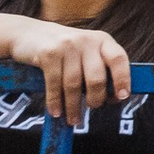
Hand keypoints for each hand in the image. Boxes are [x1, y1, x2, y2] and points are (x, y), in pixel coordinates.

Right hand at [7, 17, 130, 119]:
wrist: (30, 34)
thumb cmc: (66, 49)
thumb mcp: (87, 51)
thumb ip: (100, 67)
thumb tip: (113, 96)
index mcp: (103, 41)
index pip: (119, 59)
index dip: (123, 78)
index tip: (122, 97)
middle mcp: (87, 41)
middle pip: (96, 77)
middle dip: (96, 98)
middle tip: (93, 108)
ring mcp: (67, 46)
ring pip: (74, 84)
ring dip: (74, 106)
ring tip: (74, 119)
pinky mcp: (48, 54)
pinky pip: (54, 84)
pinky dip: (55, 101)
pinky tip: (56, 112)